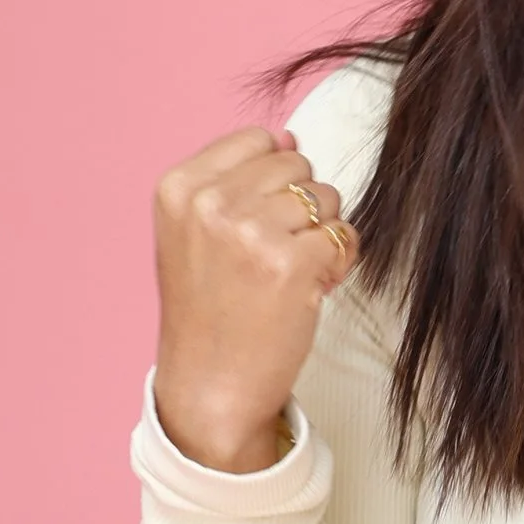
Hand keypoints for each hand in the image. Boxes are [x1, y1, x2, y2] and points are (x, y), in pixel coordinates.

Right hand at [151, 128, 357, 471]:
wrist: (211, 387)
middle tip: (273, 256)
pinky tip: (310, 289)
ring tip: (289, 274)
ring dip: (321, 234)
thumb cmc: (207, 313)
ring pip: (326, 197)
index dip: (271, 182)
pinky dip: (339, 262)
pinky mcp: (292, 264)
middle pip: (296, 165)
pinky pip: (345, 234)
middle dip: (299, 207)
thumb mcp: (193, 235)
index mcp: (178, 188)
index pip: (257, 139)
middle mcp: (210, 203)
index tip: (253, 225)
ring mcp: (251, 232)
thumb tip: (289, 136)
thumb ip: (233, 181)